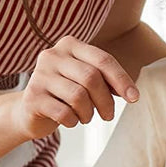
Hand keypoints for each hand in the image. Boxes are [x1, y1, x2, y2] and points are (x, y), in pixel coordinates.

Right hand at [12, 35, 138, 138]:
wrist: (31, 110)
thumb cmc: (67, 93)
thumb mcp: (87, 80)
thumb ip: (106, 80)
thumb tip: (130, 92)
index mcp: (70, 45)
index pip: (103, 59)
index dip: (122, 79)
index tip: (134, 98)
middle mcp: (52, 55)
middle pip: (91, 77)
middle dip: (106, 100)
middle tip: (109, 115)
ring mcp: (39, 75)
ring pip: (78, 96)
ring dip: (89, 112)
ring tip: (86, 117)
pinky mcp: (32, 97)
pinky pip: (63, 112)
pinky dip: (73, 121)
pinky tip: (71, 120)